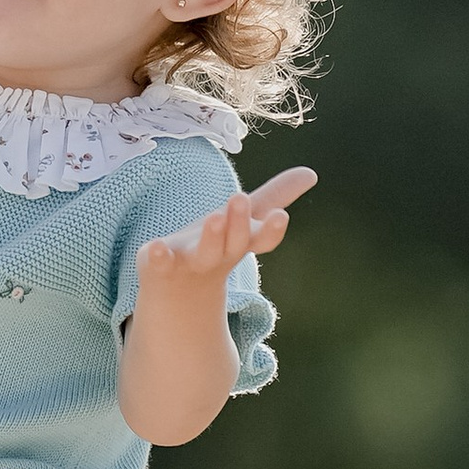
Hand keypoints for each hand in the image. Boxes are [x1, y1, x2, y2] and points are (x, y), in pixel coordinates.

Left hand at [134, 165, 314, 305]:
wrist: (176, 295)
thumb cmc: (215, 247)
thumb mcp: (246, 220)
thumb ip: (276, 195)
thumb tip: (312, 173)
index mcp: (240, 241)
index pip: (262, 238)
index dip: (271, 230)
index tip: (280, 216)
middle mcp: (219, 254)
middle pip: (233, 242)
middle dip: (238, 223)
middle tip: (239, 198)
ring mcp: (190, 262)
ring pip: (204, 253)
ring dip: (211, 237)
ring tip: (214, 217)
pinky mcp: (159, 267)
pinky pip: (159, 264)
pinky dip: (159, 257)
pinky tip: (156, 247)